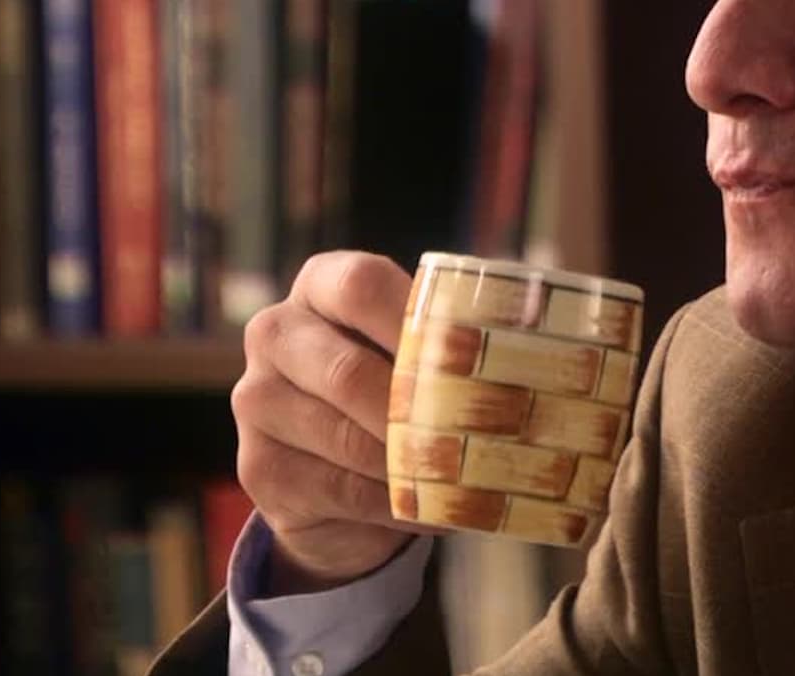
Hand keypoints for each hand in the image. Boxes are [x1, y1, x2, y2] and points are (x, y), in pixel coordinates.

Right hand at [232, 252, 442, 595]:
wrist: (333, 473)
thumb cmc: (393, 390)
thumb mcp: (414, 353)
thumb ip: (450, 343)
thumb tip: (538, 359)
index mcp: (319, 286)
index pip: (361, 285)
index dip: (415, 320)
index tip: (469, 356)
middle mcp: (274, 334)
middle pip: (349, 371)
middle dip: (415, 412)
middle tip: (472, 435)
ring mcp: (255, 400)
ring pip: (343, 438)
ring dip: (407, 465)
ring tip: (459, 477)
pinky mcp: (258, 467)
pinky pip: (339, 489)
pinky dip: (393, 504)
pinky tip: (427, 508)